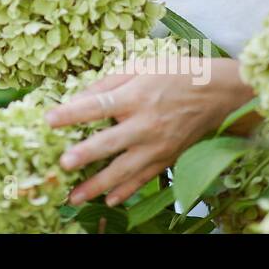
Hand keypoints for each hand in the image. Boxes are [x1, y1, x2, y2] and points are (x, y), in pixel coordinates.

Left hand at [44, 57, 251, 207]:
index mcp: (137, 96)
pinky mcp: (168, 159)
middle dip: (85, 155)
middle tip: (63, 164)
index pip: (97, 105)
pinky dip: (126, 191)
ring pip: (124, 170)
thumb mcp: (142, 67)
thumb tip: (79, 96)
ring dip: (98, 185)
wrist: (219, 94)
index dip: (71, 113)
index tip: (48, 120)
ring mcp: (158, 146)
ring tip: (74, 197)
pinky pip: (144, 179)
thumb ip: (108, 82)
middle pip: (110, 142)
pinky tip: (108, 201)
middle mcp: (147, 124)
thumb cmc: (177, 74)